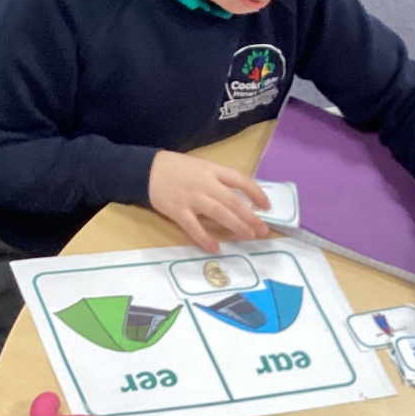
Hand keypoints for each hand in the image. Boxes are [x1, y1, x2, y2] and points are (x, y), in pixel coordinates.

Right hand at [147, 151, 269, 252]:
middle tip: (262, 230)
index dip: (256, 193)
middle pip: (233, 201)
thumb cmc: (178, 169)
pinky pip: (193, 227)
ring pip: (218, 213)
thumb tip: (243, 198)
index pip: (241, 180)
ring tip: (248, 236)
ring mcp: (191, 198)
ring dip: (235, 225)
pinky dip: (205, 238)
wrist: (147, 169)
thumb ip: (220, 180)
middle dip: (250, 216)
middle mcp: (205, 184)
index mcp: (213, 171)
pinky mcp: (177, 211)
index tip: (267, 206)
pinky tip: (215, 248)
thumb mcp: (203, 167)